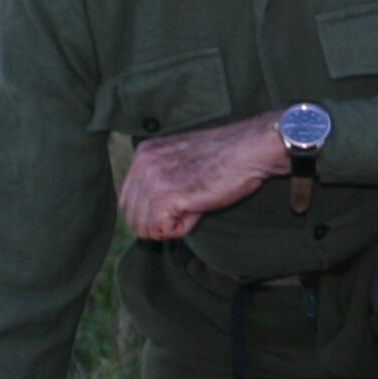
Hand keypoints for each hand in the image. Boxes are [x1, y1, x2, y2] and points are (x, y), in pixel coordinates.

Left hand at [118, 111, 289, 241]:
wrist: (250, 149)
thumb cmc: (225, 157)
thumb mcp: (181, 160)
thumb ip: (161, 178)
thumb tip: (152, 213)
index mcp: (143, 154)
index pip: (127, 200)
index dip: (151, 213)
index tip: (179, 205)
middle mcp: (143, 164)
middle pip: (132, 217)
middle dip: (158, 224)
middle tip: (188, 210)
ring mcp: (154, 179)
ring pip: (143, 227)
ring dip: (170, 227)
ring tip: (194, 208)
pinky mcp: (167, 196)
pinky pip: (160, 230)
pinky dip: (180, 229)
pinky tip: (197, 211)